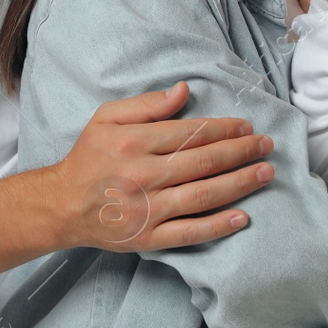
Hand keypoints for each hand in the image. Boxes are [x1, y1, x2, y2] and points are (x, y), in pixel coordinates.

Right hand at [44, 81, 274, 251]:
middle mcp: (144, 175)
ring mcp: (148, 209)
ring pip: (204, 194)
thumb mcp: (107, 118)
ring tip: (266, 173)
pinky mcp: (149, 238)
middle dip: (241, 152)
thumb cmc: (88, 158)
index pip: (191, 133)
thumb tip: (184, 90)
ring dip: (240, 183)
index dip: (224, 129)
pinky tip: (242, 217)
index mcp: (134, 142)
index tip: (247, 127)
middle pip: (205, 161)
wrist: (61, 205)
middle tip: (267, 146)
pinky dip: (219, 226)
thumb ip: (147, 104)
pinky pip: (191, 232)